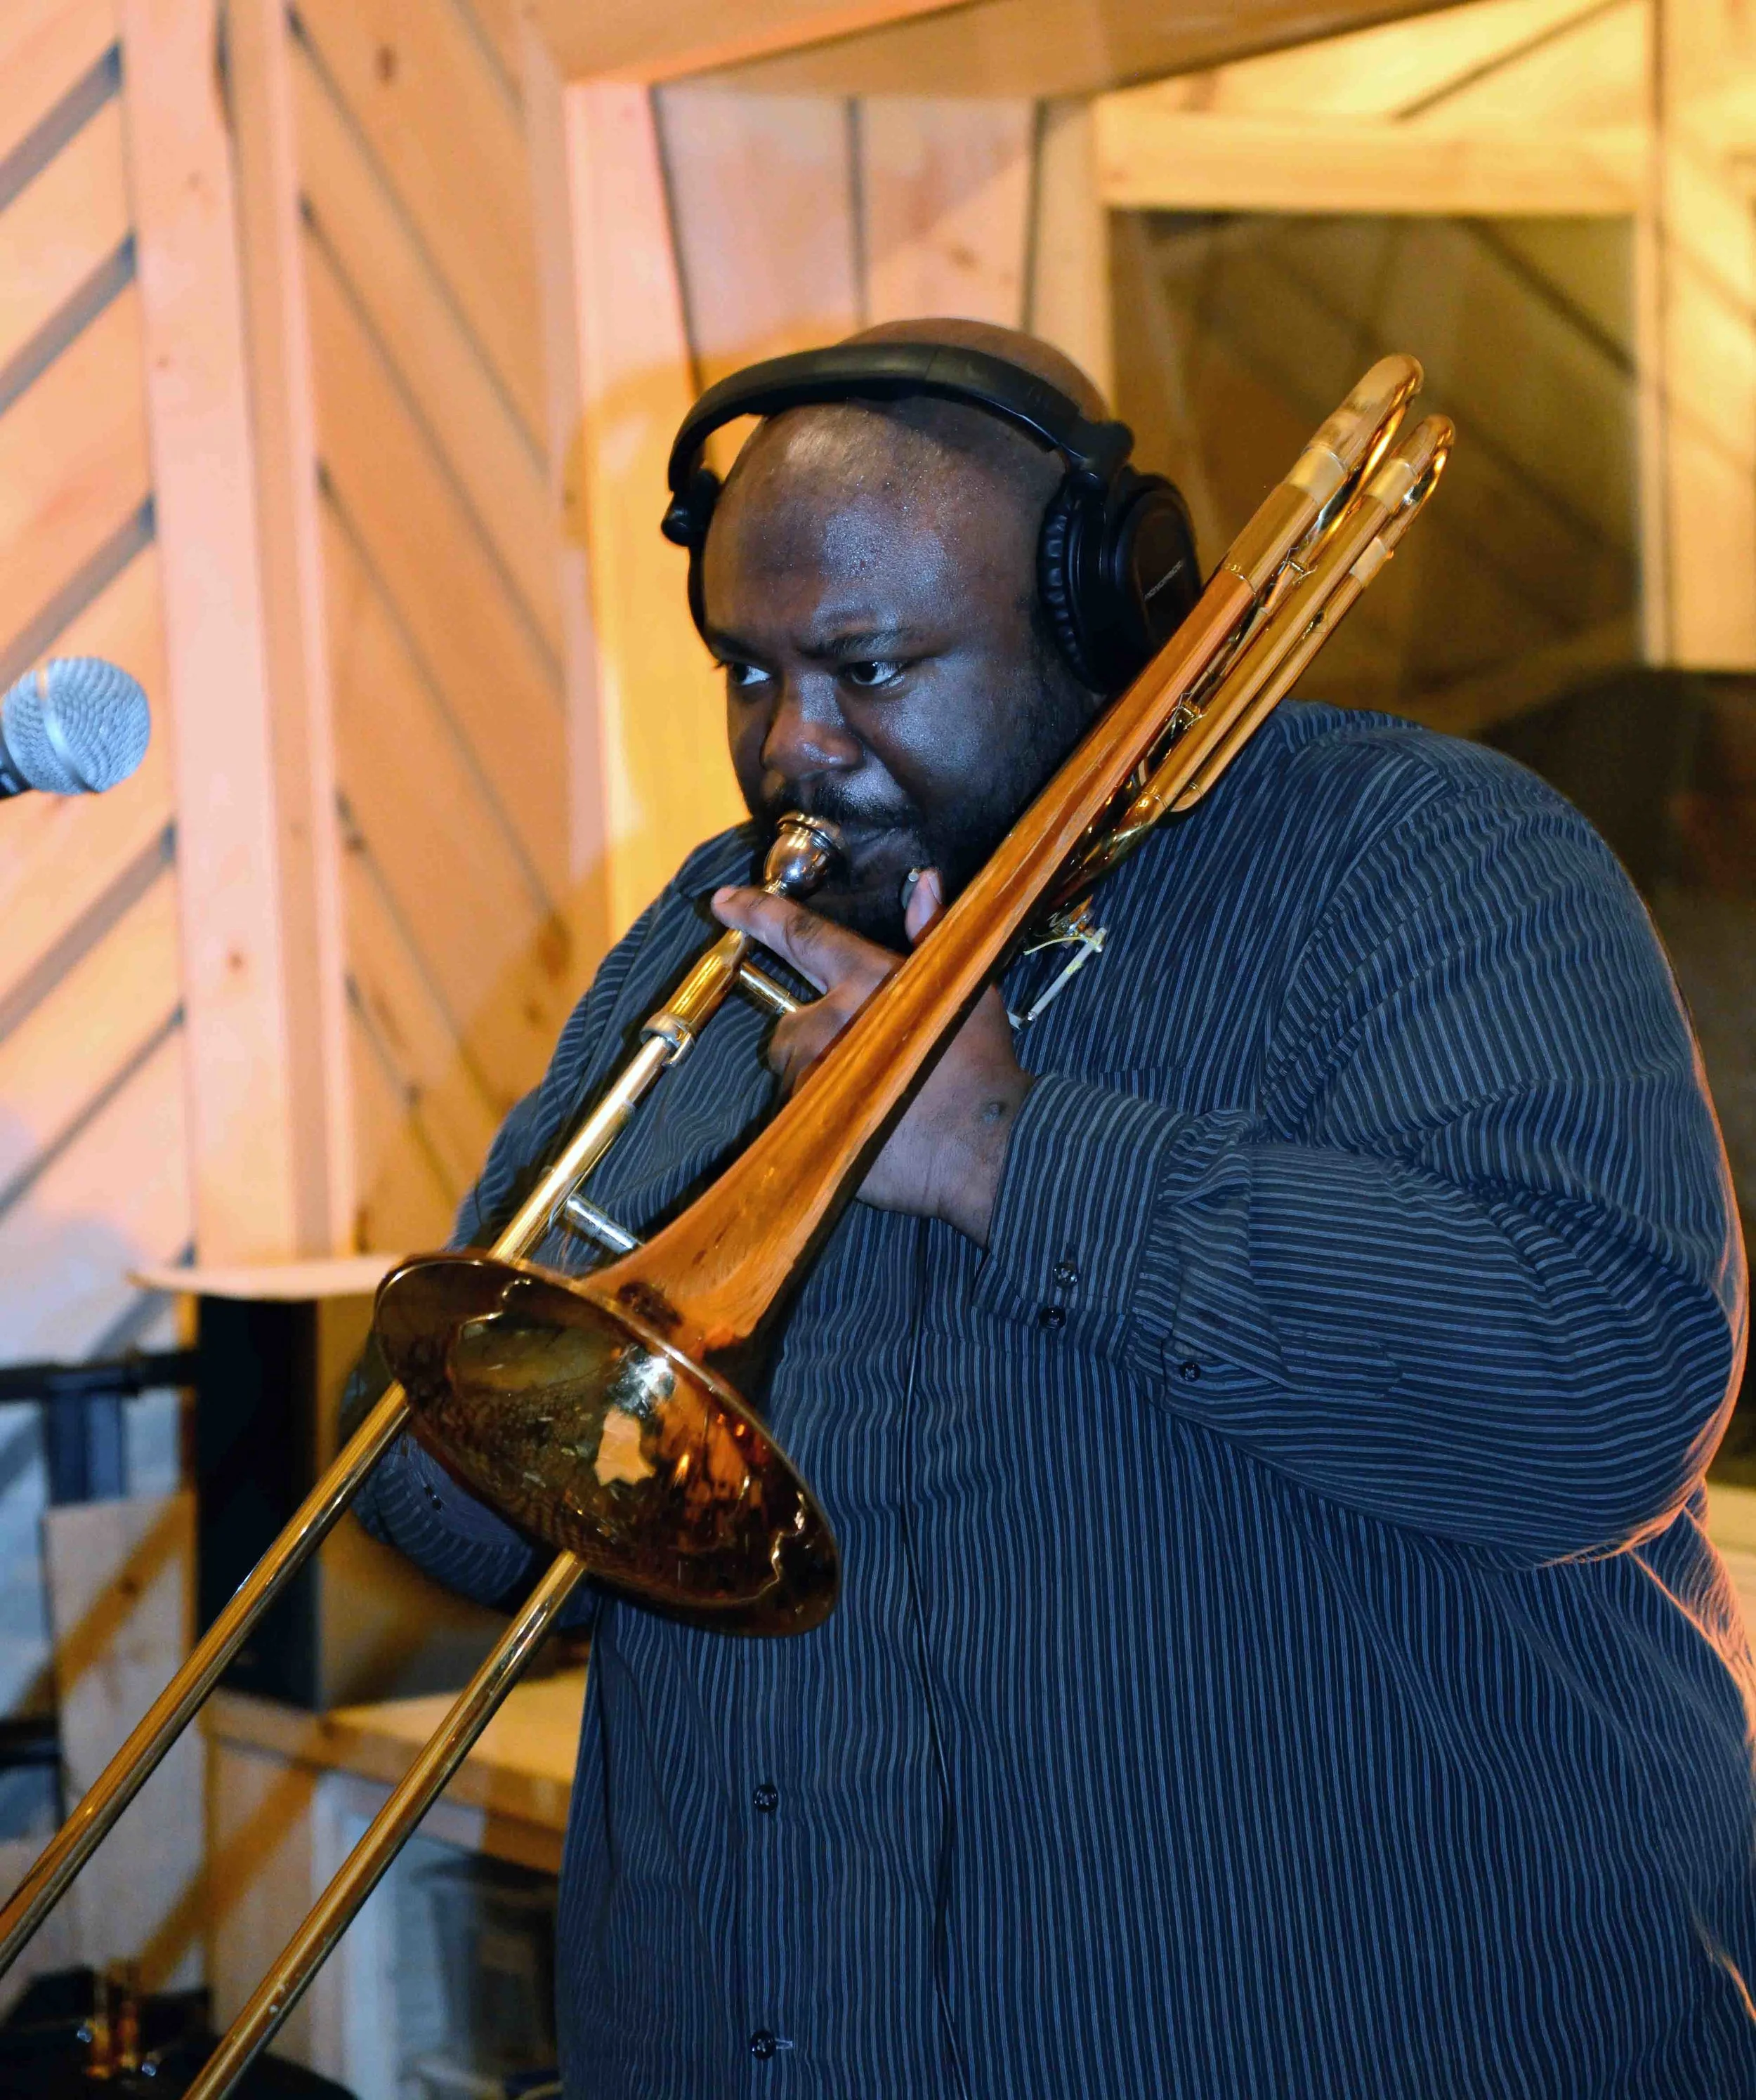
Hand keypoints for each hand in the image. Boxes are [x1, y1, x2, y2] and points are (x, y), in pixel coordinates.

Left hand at [710, 869, 1032, 1246]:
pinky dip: (823, 1114)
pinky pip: (800, 1111)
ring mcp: (814, 1074)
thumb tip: (923, 883)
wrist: (986, 1146)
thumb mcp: (964, 986)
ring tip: (873, 1091)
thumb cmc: (982, 1066)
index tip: (723, 901)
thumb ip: (932, 933)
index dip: (759, 913)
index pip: (802, 935)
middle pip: (792, 1021)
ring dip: (821, 1076)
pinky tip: (865, 1120)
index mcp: (867, 979)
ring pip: (796, 1069)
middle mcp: (831, 1021)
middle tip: (866, 1058)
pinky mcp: (807, 1123)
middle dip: (815, 1035)